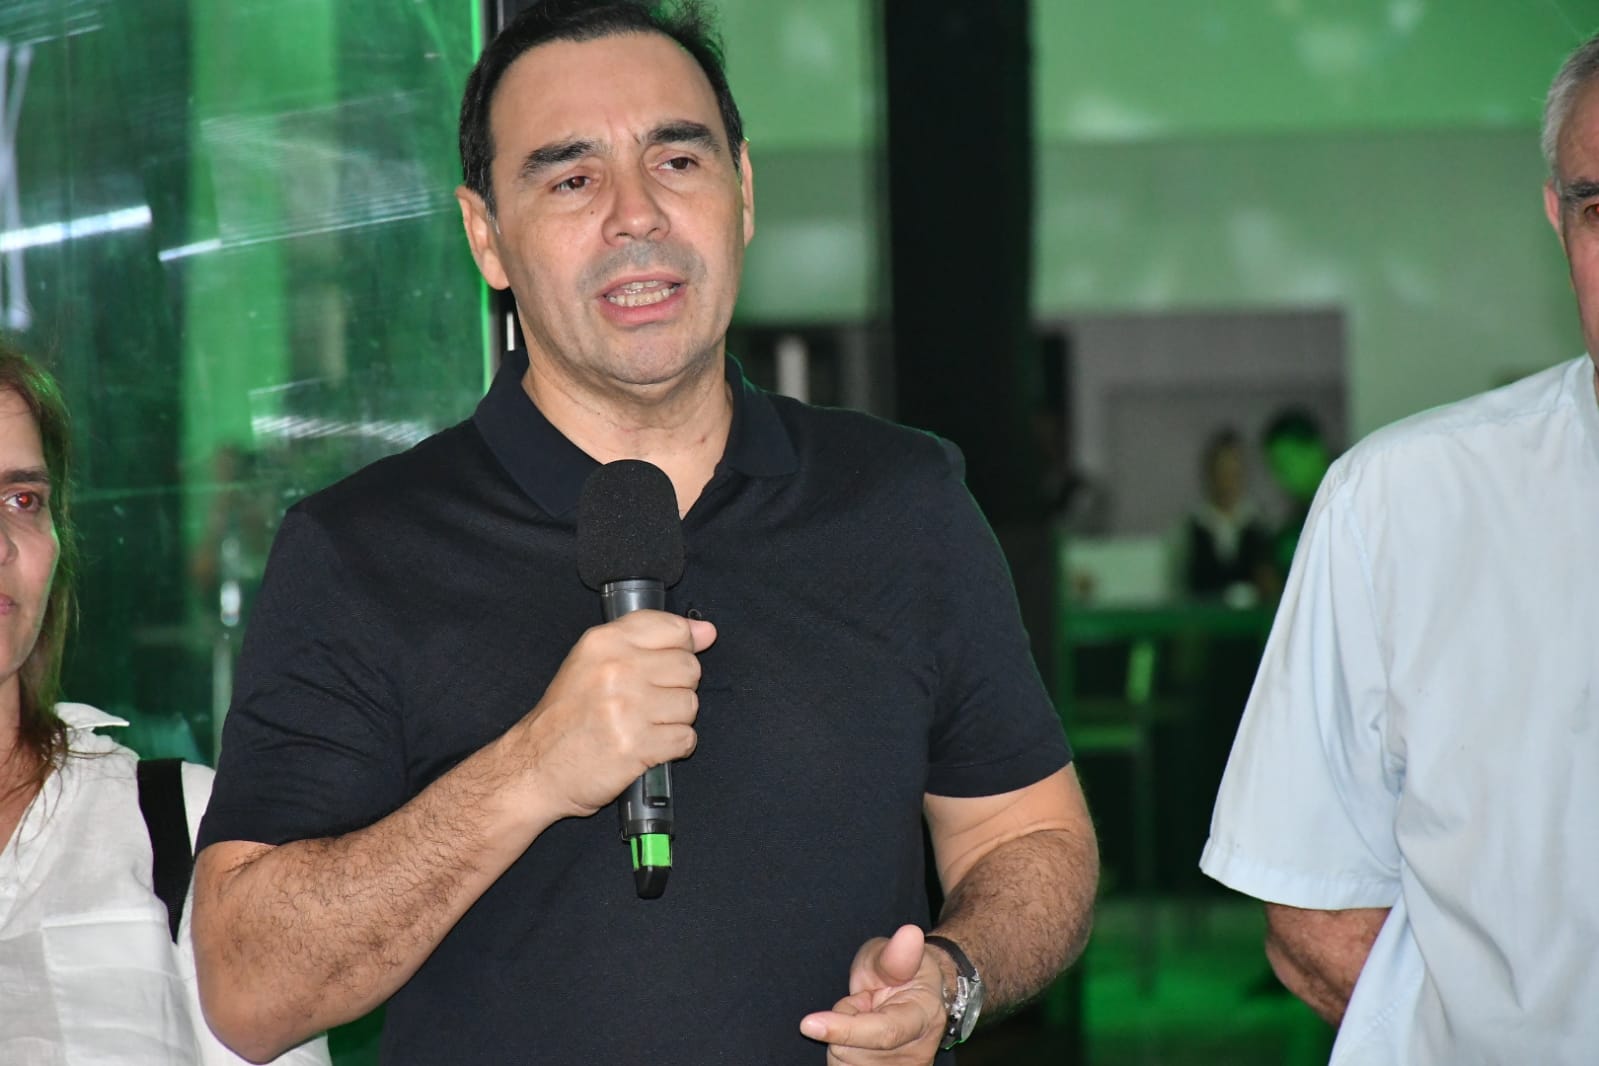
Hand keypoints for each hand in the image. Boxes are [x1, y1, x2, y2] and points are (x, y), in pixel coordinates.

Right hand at [511, 611, 715, 819]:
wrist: (535, 766)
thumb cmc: (568, 716)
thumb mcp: (595, 661)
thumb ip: (651, 640)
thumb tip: (707, 631)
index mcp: (605, 641)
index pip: (675, 629)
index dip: (681, 649)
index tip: (665, 667)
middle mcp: (617, 668)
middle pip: (689, 668)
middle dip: (675, 689)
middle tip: (645, 704)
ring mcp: (628, 707)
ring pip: (690, 705)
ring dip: (673, 721)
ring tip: (642, 726)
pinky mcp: (637, 745)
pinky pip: (686, 739)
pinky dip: (672, 747)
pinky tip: (647, 746)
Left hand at [800, 925, 947, 1064]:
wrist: (916, 996)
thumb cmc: (903, 972)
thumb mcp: (894, 955)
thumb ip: (895, 954)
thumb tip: (909, 934)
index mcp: (924, 1017)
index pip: (882, 1032)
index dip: (844, 1028)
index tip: (807, 1023)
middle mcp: (917, 1053)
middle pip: (853, 1051)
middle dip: (842, 1023)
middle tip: (863, 1002)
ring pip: (844, 1063)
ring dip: (842, 1039)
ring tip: (863, 1018)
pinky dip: (842, 1051)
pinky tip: (857, 1039)